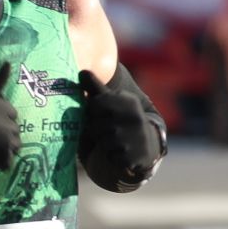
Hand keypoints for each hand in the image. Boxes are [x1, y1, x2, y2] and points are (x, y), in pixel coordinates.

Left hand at [78, 69, 166, 189]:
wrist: (145, 147)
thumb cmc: (120, 122)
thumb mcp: (111, 103)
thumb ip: (95, 89)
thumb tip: (82, 71)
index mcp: (128, 101)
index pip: (95, 104)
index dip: (92, 111)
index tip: (99, 113)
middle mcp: (135, 117)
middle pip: (96, 124)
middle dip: (96, 129)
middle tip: (105, 129)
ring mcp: (137, 138)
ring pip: (102, 142)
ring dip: (102, 144)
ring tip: (113, 141)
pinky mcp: (136, 156)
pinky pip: (110, 157)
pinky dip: (111, 157)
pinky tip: (119, 152)